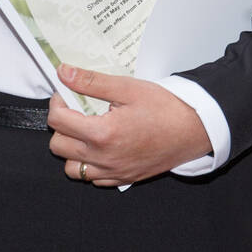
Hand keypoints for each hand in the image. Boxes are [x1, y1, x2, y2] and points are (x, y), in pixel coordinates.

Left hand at [47, 66, 212, 186]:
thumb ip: (92, 82)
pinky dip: (89, 164)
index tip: (66, 94)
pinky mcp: (121, 178)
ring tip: (85, 131)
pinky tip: (101, 147)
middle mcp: (103, 158)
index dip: (57, 103)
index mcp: (102, 134)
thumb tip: (64, 73)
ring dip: (71, 149)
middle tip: (75, 111)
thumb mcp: (128, 88)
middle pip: (57, 145)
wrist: (194, 130)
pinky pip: (92, 178)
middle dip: (61, 125)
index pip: (58, 121)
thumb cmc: (165, 109)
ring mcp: (112, 172)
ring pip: (70, 167)